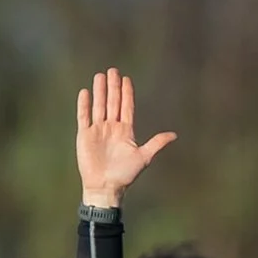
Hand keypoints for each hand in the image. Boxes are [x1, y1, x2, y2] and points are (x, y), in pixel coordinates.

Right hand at [75, 68, 175, 208]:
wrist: (106, 187)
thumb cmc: (125, 175)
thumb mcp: (144, 157)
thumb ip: (157, 144)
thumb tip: (174, 135)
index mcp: (126, 131)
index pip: (126, 107)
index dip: (127, 93)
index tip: (127, 79)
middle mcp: (112, 128)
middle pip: (112, 102)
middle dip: (113, 87)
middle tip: (113, 70)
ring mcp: (98, 130)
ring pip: (99, 106)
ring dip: (100, 91)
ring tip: (100, 76)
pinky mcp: (85, 135)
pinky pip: (83, 116)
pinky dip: (84, 105)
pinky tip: (86, 92)